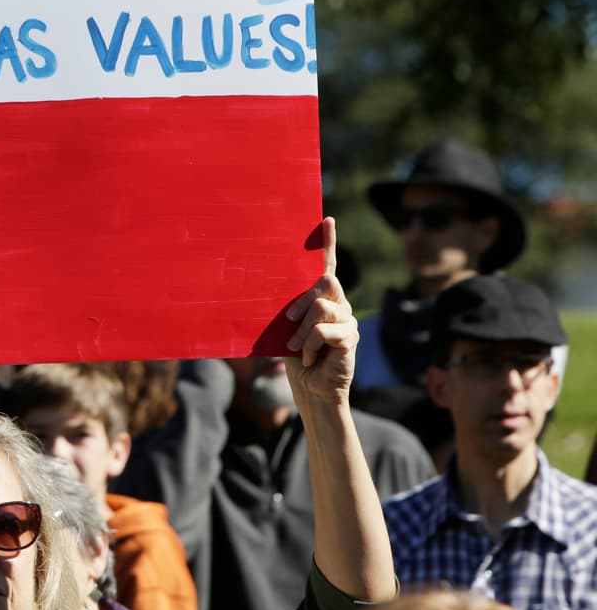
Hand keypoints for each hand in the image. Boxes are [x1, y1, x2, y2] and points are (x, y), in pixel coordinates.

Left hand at [283, 217, 357, 403]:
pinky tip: (308, 357)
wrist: (310, 390)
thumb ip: (284, 309)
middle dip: (301, 299)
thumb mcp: (285, 329)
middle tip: (287, 320)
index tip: (325, 219)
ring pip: (321, 307)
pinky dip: (309, 345)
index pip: (327, 266)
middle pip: (325, 281)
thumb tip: (258, 289)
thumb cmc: (294, 358)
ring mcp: (347, 321)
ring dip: (301, 330)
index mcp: (323, 299)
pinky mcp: (350, 338)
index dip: (327, 242)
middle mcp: (340, 305)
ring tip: (295, 347)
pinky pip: (324, 330)